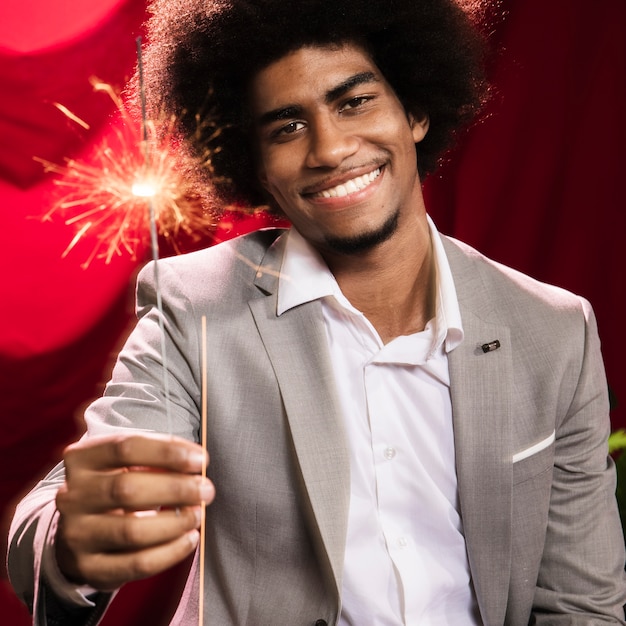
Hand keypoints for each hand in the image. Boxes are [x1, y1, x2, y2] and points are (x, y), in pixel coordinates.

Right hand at [54, 433, 213, 590]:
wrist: (80, 530)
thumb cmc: (115, 485)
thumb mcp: (126, 463)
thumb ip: (156, 457)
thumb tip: (197, 462)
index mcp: (82, 459)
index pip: (126, 447)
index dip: (168, 452)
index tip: (201, 459)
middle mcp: (72, 495)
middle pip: (128, 489)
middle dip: (176, 488)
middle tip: (206, 489)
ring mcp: (76, 534)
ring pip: (132, 530)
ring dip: (175, 522)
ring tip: (198, 514)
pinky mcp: (88, 567)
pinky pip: (136, 564)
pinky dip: (170, 552)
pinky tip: (189, 538)